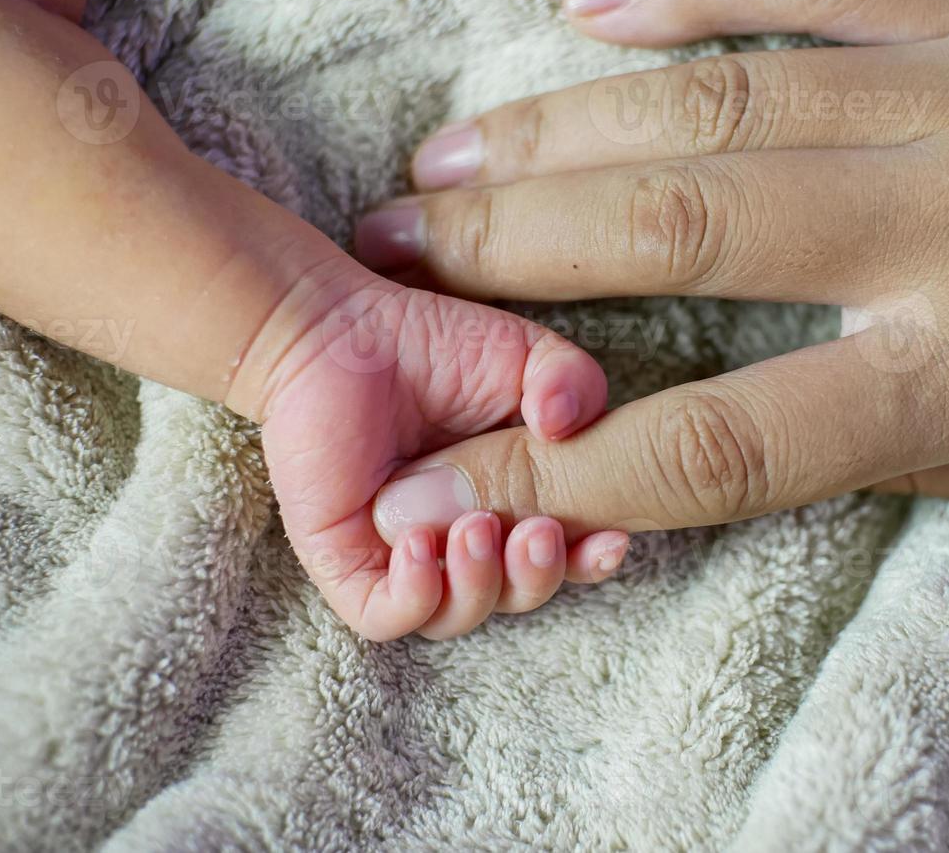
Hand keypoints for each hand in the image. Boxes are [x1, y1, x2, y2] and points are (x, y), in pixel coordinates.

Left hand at [232, 260, 628, 641]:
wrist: (337, 331)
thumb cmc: (432, 344)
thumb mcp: (530, 357)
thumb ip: (574, 383)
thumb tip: (569, 429)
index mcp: (514, 502)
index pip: (564, 556)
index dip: (591, 561)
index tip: (611, 539)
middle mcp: (462, 538)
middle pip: (516, 594)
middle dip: (538, 577)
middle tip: (537, 531)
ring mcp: (403, 555)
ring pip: (456, 616)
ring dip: (481, 584)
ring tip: (476, 528)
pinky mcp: (345, 561)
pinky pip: (387, 617)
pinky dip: (416, 595)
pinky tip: (425, 544)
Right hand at [355, 0, 948, 538]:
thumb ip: (900, 442)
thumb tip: (738, 438)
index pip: (727, 440)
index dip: (566, 464)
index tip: (451, 469)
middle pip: (681, 230)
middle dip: (509, 255)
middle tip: (394, 258)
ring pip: (720, 99)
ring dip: (560, 127)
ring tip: (447, 159)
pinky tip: (591, 3)